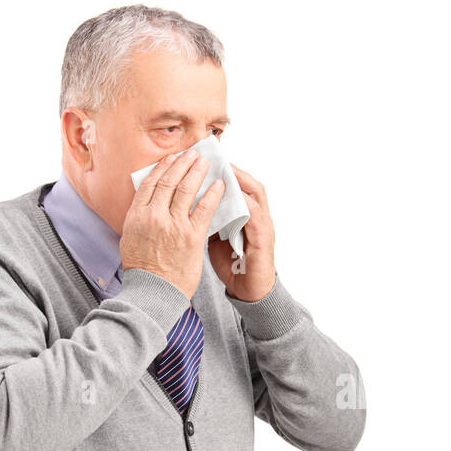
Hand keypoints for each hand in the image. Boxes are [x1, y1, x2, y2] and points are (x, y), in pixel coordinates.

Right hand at [120, 149, 224, 299]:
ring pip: (186, 189)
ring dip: (197, 171)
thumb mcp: (130, 238)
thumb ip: (139, 219)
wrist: (153, 292)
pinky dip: (213, 194)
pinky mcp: (191, 236)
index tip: (171, 159)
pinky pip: (204, 208)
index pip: (149, 183)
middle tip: (192, 153)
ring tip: (205, 162)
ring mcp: (173, 224)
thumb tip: (146, 204)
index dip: (162, 168)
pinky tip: (220, 185)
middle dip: (181, 163)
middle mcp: (153, 215)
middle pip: (168, 181)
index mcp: (136, 215)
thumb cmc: (142, 269)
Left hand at [207, 163, 276, 301]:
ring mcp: (263, 226)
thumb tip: (187, 205)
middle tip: (216, 158)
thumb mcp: (217, 238)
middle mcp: (258, 216)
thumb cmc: (234, 266)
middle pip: (249, 182)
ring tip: (225, 169)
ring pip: (255, 193)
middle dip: (233, 168)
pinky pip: (255, 215)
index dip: (226, 170)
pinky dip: (245, 203)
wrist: (250, 292)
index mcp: (246, 214)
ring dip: (240, 180)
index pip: (238, 185)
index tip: (207, 160)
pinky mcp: (264, 239)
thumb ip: (209, 219)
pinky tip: (233, 195)